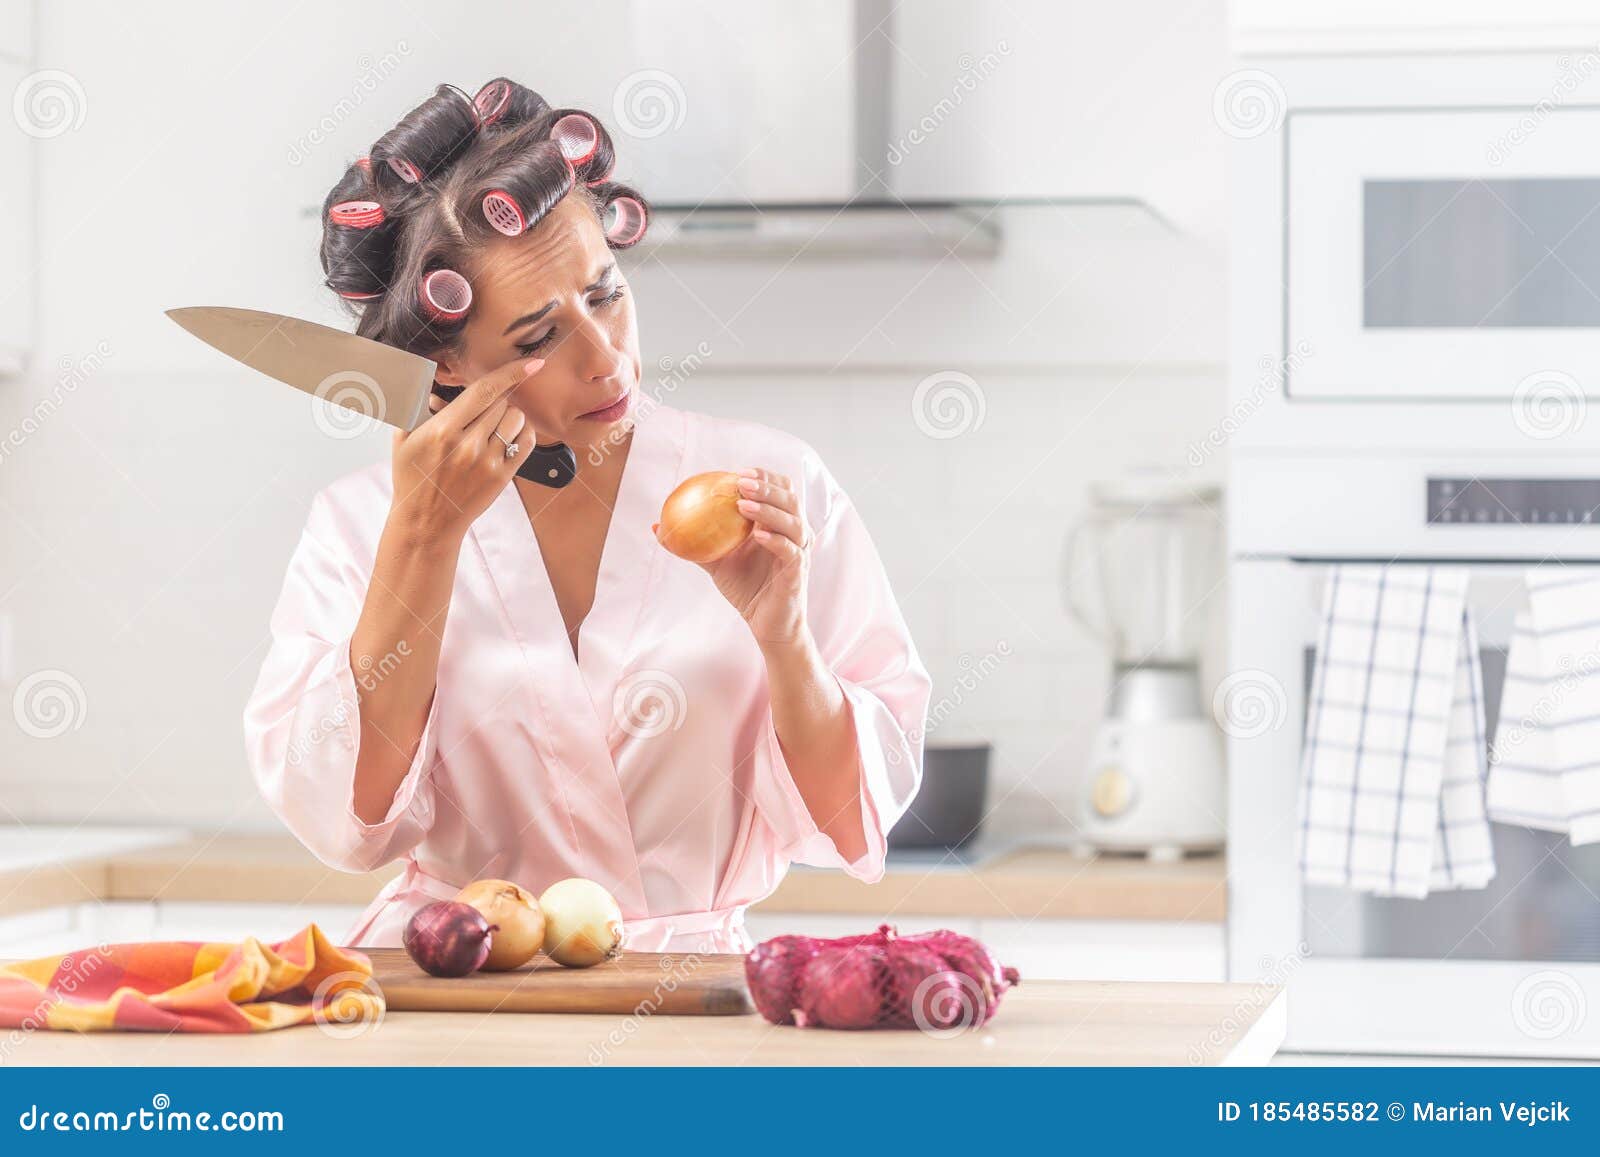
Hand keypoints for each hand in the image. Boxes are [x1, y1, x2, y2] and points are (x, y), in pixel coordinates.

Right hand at [387, 358, 543, 541]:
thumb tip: (432, 385)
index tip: (531, 363)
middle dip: (495, 400)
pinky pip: (525, 443)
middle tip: (480, 412)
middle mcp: (468, 446)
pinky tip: (507, 435)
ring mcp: (488, 463)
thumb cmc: (413, 478)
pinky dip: (521, 433)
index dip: (510, 373)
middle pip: (502, 403)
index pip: (484, 391)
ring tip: (491, 425)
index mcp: (442, 430)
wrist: (425, 521)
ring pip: (516, 421)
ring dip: (509, 416)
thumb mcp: (403, 439)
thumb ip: (415, 407)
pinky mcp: (502, 477)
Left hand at [656, 467, 811, 647]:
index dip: (765, 477)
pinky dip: (775, 540)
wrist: (766, 623)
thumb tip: (657, 527)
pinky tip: (757, 536)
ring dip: (769, 510)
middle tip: (740, 482)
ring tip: (743, 504)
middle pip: (789, 499)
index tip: (739, 473)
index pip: (781, 490)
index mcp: (778, 524)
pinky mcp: (797, 572)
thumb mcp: (717, 561)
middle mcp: (794, 533)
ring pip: (792, 522)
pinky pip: (790, 551)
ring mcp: (799, 551)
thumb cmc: (745, 588)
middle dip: (766, 487)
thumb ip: (694, 542)